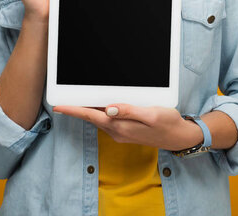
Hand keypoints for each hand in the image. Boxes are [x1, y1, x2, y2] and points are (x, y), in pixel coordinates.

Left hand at [52, 104, 203, 150]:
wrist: (179, 137)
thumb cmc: (167, 124)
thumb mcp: (151, 114)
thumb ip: (129, 111)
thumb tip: (108, 109)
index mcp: (120, 127)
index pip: (91, 116)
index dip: (73, 110)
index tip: (58, 107)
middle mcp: (117, 132)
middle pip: (92, 117)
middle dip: (77, 109)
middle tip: (63, 99)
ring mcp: (121, 133)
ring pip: (99, 119)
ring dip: (88, 110)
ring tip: (78, 99)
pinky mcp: (126, 131)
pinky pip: (108, 121)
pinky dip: (100, 112)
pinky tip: (101, 105)